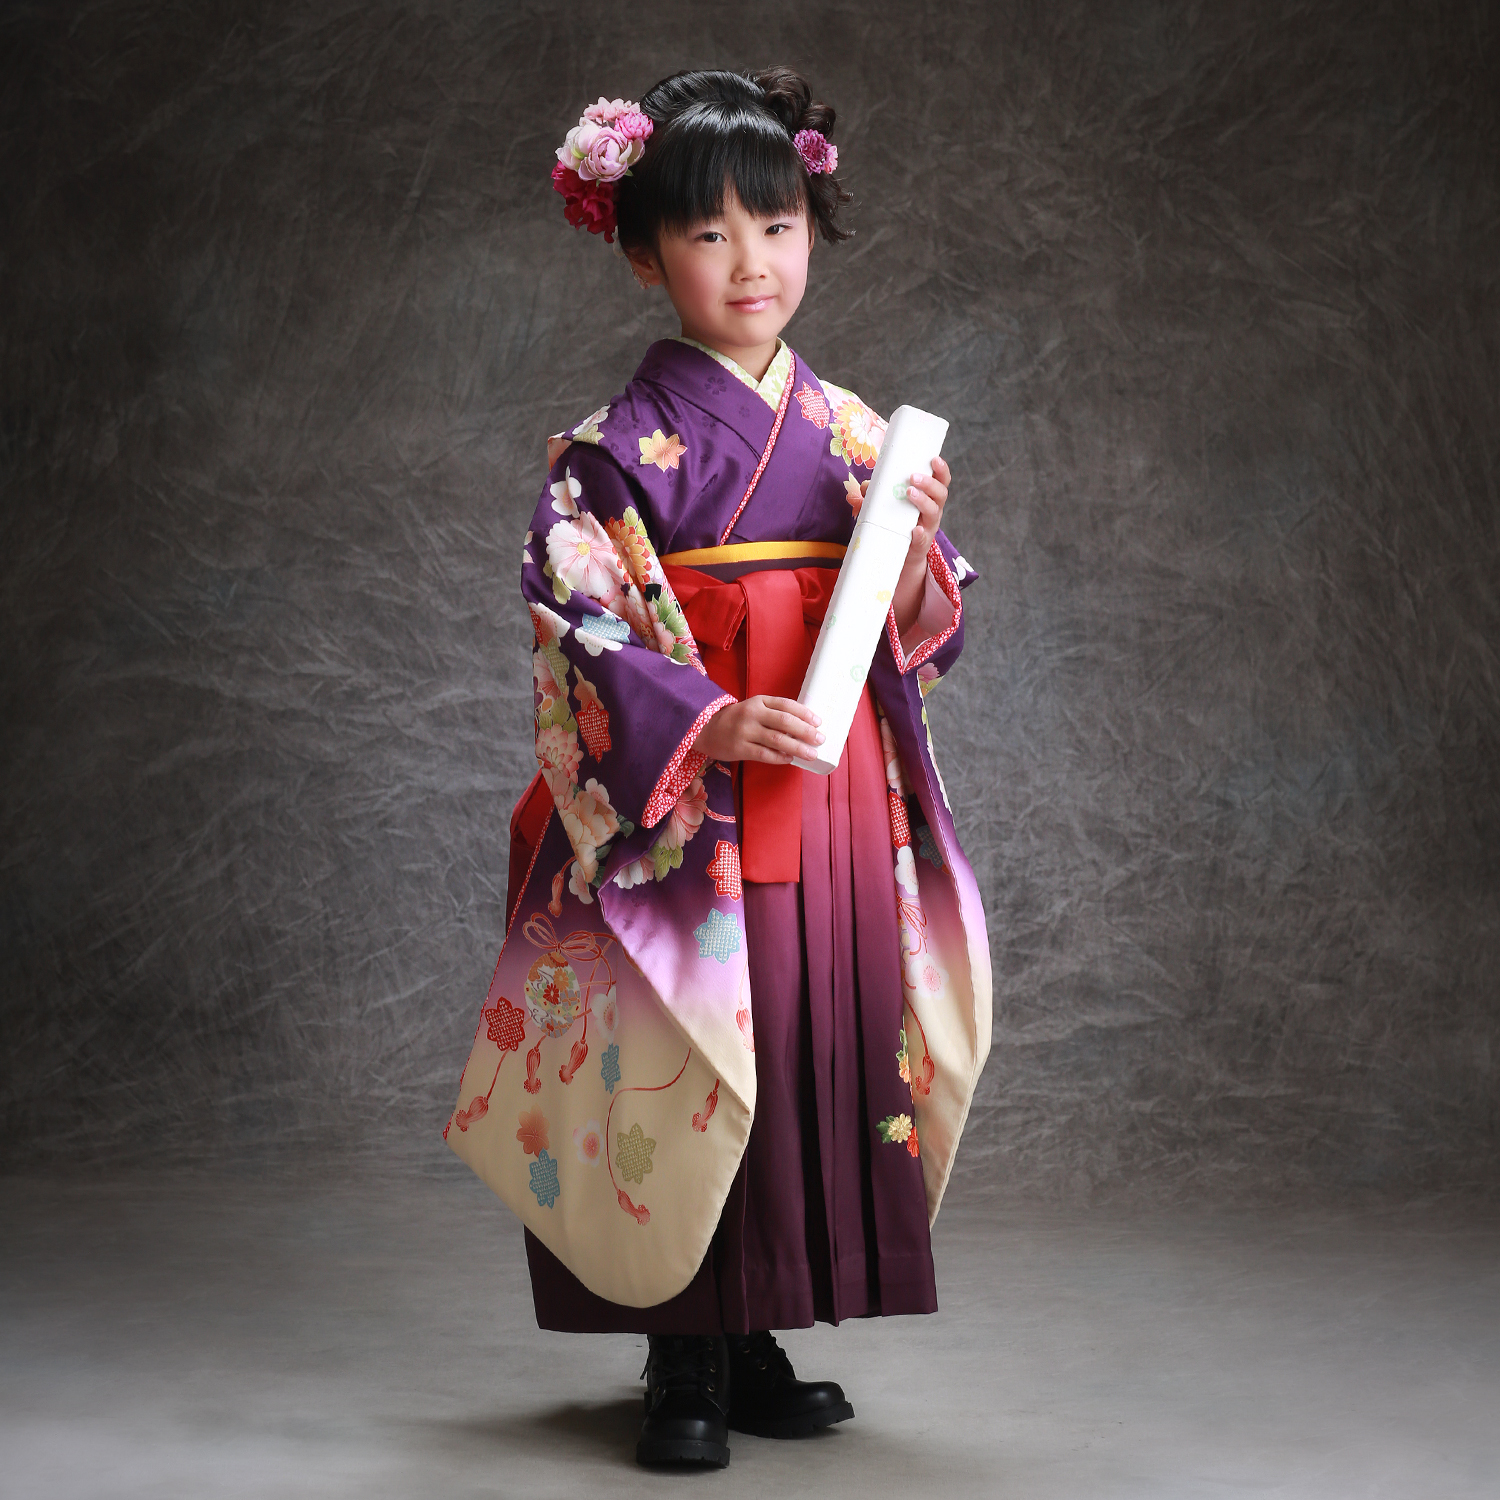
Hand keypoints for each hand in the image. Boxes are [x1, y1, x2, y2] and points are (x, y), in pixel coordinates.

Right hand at [691, 695, 823, 764]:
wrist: (706, 729)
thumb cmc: (737, 719)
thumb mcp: (754, 708)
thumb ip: (774, 713)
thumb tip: (803, 726)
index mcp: (758, 701)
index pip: (785, 704)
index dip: (804, 713)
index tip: (818, 722)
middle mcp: (752, 714)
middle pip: (784, 722)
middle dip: (805, 731)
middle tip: (820, 739)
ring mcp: (745, 732)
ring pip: (776, 740)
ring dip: (797, 747)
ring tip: (811, 753)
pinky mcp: (740, 748)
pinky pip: (764, 754)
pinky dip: (779, 757)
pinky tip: (790, 759)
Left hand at [886, 456, 949, 633]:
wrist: (899, 556)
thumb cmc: (895, 524)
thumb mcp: (885, 507)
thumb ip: (873, 496)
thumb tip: (860, 489)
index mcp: (929, 498)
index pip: (941, 480)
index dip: (941, 469)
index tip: (934, 459)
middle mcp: (933, 511)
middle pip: (940, 494)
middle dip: (929, 483)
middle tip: (913, 478)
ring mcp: (928, 528)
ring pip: (934, 512)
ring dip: (923, 501)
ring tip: (909, 494)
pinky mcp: (920, 544)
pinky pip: (923, 538)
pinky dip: (919, 533)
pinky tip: (914, 529)